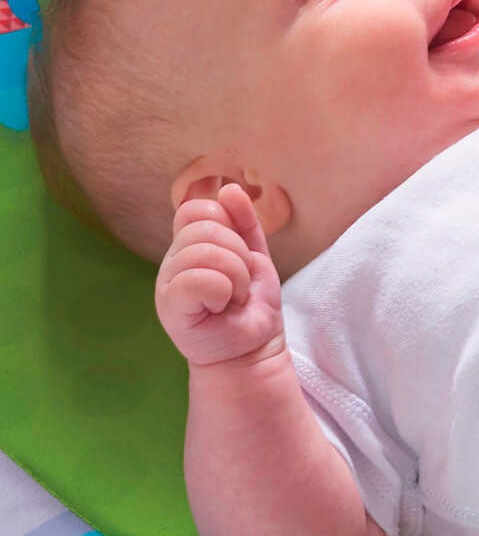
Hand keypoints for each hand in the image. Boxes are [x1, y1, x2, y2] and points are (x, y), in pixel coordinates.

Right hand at [155, 183, 284, 368]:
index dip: (228, 224)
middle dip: (238, 256)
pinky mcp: (168, 305)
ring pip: (205, 251)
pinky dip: (222, 291)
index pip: (198, 208)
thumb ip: (244, 222)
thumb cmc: (250, 303)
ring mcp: (167, 282)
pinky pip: (196, 278)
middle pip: (205, 227)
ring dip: (235, 276)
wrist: (252, 346)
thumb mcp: (254, 254)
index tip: (241, 254)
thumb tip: (230, 188)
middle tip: (239, 284)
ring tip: (232, 297)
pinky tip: (220, 306)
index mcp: (189, 244)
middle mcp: (172, 259)